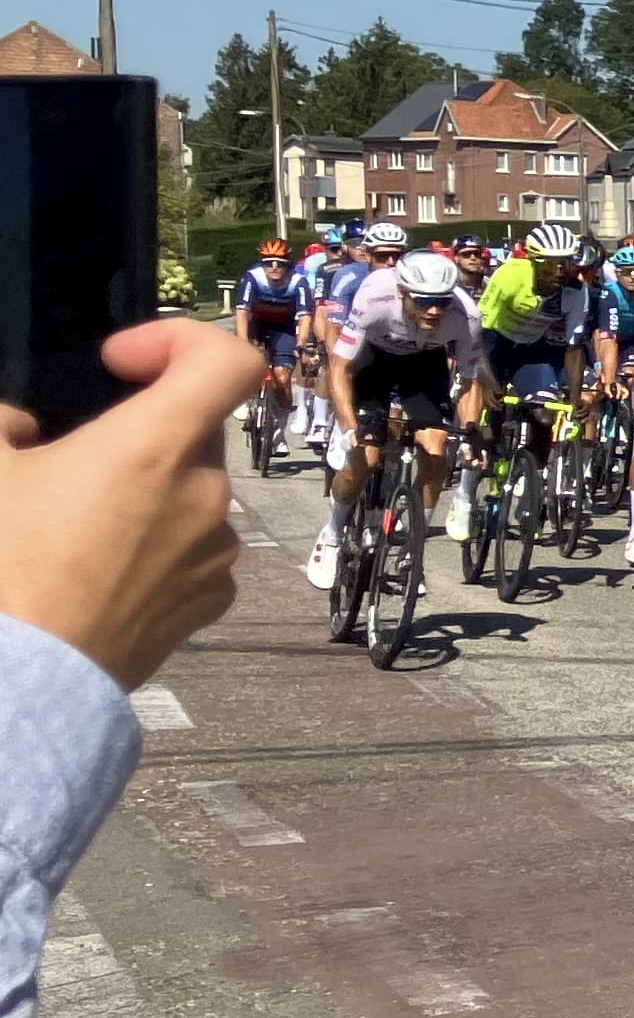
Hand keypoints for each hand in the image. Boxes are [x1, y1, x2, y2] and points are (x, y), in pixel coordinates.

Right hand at [0, 320, 254, 689]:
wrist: (22, 677)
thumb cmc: (1, 566)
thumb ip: (6, 423)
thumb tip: (25, 424)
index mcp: (155, 448)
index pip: (227, 362)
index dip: (180, 340)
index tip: (121, 363)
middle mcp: (205, 496)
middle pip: (193, 432)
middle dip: (139, 433)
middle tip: (70, 460)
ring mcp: (215, 553)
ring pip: (190, 495)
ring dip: (146, 493)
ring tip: (74, 525)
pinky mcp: (209, 602)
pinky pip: (192, 550)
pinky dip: (157, 544)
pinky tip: (98, 570)